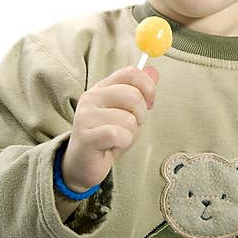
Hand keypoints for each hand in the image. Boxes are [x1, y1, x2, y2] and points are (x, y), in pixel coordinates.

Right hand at [61, 65, 158, 191]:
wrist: (82, 164)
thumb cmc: (107, 137)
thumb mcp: (126, 111)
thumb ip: (138, 92)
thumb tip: (154, 72)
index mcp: (102, 88)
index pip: (130, 73)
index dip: (148, 87)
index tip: (150, 103)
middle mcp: (91, 97)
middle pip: (133, 95)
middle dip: (141, 115)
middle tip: (129, 127)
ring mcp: (86, 116)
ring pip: (128, 119)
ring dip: (130, 134)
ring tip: (116, 140)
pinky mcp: (86, 136)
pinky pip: (119, 135)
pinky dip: (123, 144)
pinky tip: (112, 147)